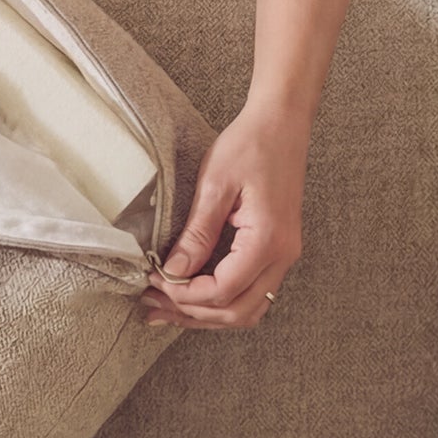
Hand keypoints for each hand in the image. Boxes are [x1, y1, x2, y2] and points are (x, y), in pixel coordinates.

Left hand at [140, 101, 306, 329]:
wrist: (282, 123)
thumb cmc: (250, 145)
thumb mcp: (215, 186)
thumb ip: (197, 233)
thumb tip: (173, 272)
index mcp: (268, 240)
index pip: (223, 290)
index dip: (185, 295)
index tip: (155, 282)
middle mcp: (283, 256)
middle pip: (238, 311)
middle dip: (193, 313)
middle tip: (153, 304)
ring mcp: (284, 255)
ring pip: (247, 309)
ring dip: (208, 314)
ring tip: (167, 307)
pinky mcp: (278, 250)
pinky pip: (252, 291)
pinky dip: (222, 300)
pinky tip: (193, 294)